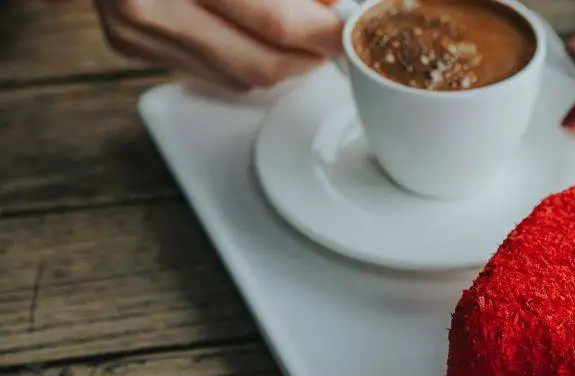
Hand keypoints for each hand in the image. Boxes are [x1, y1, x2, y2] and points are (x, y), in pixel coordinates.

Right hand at [94, 0, 342, 90]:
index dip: (323, 27)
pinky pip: (213, 74)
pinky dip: (247, 58)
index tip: (351, 22)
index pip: (275, 19)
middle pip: (264, 61)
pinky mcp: (129, 44)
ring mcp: (135, 29)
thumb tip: (333, 3)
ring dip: (286, 60)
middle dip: (313, 53)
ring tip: (305, 32)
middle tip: (337, 34)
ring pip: (243, 76)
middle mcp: (149, 2)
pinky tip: (259, 34)